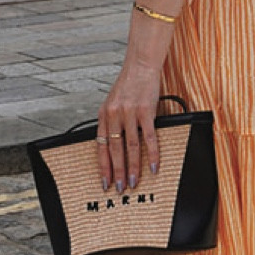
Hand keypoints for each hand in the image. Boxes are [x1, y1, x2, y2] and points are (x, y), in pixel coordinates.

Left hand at [96, 59, 162, 192]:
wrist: (140, 66)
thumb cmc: (128, 85)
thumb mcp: (113, 103)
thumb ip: (112, 122)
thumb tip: (114, 145)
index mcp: (104, 115)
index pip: (100, 146)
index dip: (103, 166)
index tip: (104, 181)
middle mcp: (114, 115)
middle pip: (114, 150)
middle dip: (117, 172)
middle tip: (119, 188)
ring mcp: (129, 113)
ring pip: (130, 147)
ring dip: (133, 167)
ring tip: (134, 182)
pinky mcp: (146, 111)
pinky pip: (149, 137)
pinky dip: (152, 154)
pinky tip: (153, 166)